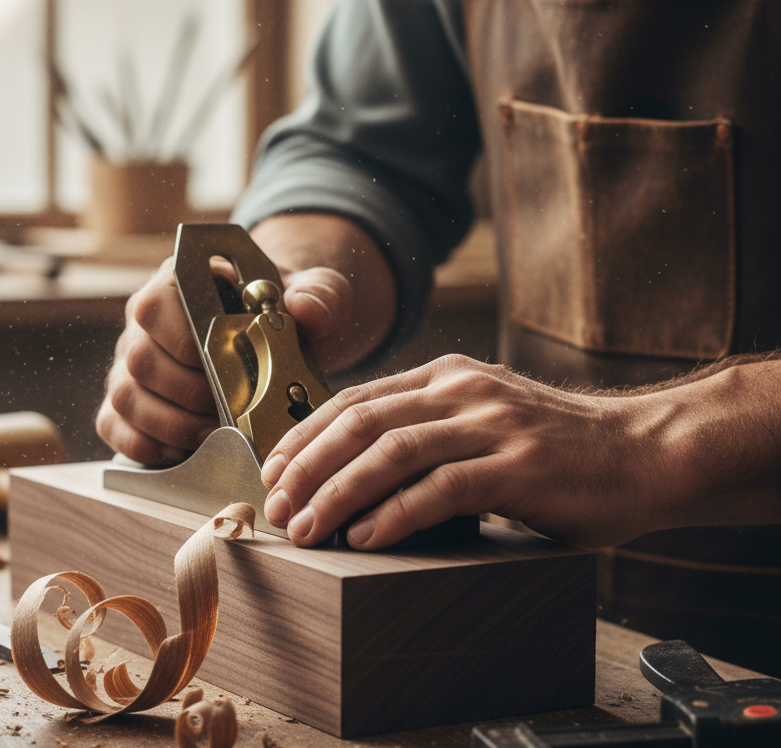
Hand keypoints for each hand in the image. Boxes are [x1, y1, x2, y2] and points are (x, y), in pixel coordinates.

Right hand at [96, 254, 356, 464]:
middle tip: (228, 409)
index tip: (223, 363)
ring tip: (214, 433)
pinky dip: (145, 445)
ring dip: (170, 424)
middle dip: (187, 394)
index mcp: (181, 280)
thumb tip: (303, 308)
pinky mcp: (131, 399)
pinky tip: (184, 450)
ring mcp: (133, 360)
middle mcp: (147, 318)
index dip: (184, 342)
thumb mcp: (317, 294)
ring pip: (125, 396)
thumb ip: (318, 295)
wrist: (281, 335)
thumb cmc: (289, 312)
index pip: (155, 305)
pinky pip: (115, 426)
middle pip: (138, 358)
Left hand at [259, 354, 673, 549]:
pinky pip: (442, 488)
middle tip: (278, 506)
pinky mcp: (519, 465)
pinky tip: (367, 538)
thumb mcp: (482, 414)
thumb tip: (353, 462)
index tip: (273, 469)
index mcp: (445, 375)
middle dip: (308, 466)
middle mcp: (462, 390)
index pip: (355, 399)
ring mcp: (491, 424)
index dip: (306, 434)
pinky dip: (397, 514)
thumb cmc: (554, 445)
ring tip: (309, 528)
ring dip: (339, 493)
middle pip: (362, 422)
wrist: (641, 451)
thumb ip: (428, 424)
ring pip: (392, 452)